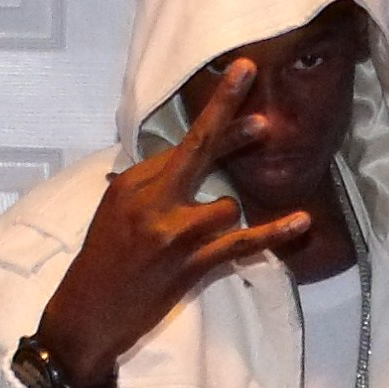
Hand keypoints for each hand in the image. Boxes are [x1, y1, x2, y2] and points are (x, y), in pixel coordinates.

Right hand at [35, 60, 309, 387]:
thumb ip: (147, 186)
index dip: (212, 117)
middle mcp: (151, 201)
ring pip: (225, 204)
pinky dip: (273, 233)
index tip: (236, 79)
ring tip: (197, 241)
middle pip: (197, 148)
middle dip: (224, 110)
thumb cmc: (101, 265)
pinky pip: (241, 243)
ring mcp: (172, 233)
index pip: (178, 147)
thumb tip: (179, 163)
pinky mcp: (190, 265)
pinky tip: (301, 221)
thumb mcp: (113, 214)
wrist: (87, 316)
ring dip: (224, 219)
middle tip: (248, 71)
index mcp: (131, 184)